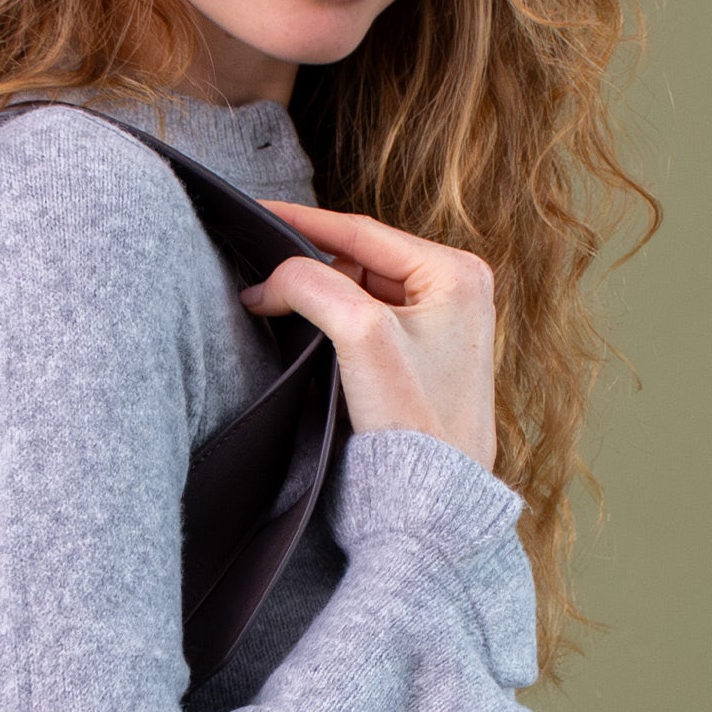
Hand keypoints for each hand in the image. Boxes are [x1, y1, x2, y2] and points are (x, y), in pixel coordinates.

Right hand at [239, 201, 497, 471]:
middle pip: (358, 260)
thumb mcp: (361, 336)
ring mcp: (440, 324)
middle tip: (260, 284)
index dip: (301, 222)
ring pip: (357, 291)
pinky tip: (305, 338)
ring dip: (318, 300)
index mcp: (456, 272)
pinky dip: (331, 325)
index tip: (255, 212)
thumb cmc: (416, 424)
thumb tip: (267, 282)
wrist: (434, 499)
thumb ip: (311, 287)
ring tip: (277, 312)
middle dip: (308, 270)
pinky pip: (365, 322)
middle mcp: (455, 290)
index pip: (361, 231)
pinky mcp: (421, 356)